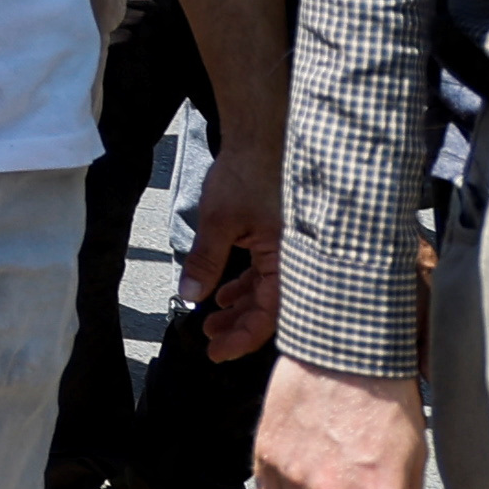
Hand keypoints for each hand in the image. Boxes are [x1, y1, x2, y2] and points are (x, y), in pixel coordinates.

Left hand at [180, 135, 282, 360]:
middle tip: (209, 340)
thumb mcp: (219, 220)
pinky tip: (221, 295)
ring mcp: (289, 250)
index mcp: (292, 261)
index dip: (242, 338)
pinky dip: (243, 285)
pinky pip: (265, 273)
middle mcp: (297, 260)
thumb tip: (190, 296)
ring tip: (209, 322)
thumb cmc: (247, 174)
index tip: (215, 352)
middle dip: (238, 327)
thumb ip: (205, 260)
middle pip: (271, 309)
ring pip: (266, 292)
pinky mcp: (280, 239)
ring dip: (239, 307)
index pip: (271, 316)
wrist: (263, 135)